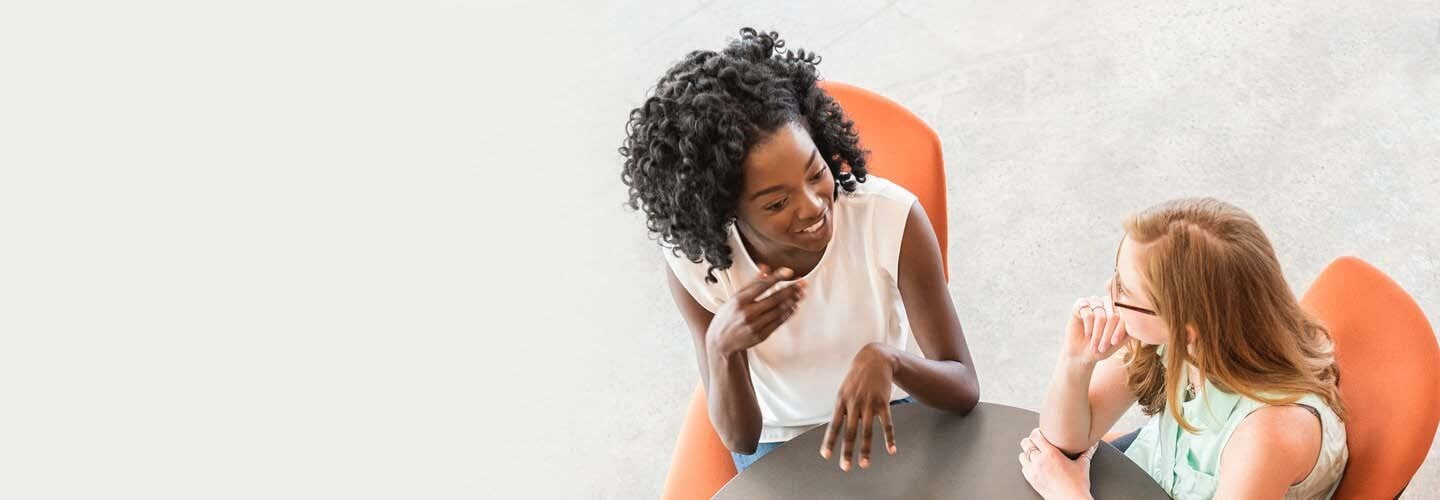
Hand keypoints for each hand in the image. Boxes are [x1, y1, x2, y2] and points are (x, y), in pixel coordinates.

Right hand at [705, 264, 806, 356]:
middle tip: (802, 283)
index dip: (776, 278)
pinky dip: (787, 313)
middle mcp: (747, 313)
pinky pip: (778, 322)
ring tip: (801, 293)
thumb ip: (751, 283)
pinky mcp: (761, 335)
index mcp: (739, 300)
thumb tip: (765, 268)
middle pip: (774, 298)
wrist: (721, 341)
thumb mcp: (735, 297)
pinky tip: (793, 306)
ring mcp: (755, 325)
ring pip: (778, 311)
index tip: (789, 271)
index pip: (761, 286)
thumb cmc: (728, 316)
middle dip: (791, 289)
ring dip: (792, 301)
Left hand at [820, 343, 897, 470]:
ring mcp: (869, 404)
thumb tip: (836, 428)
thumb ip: (842, 409)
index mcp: (841, 401)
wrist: (874, 359)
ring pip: (867, 431)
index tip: (826, 456)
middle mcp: (854, 404)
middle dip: (847, 451)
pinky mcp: (883, 403)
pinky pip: (886, 424)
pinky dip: (889, 438)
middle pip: (850, 432)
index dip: (829, 442)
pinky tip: (891, 449)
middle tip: (846, 467)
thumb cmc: (857, 377)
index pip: (833, 425)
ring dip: (865, 450)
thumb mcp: (844, 390)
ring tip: (864, 464)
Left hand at [1019, 428, 1095, 499]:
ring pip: (1022, 455)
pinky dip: (1027, 464)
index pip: (1035, 435)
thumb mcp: (1083, 465)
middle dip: (1031, 441)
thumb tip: (1094, 444)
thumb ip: (1087, 452)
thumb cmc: (1077, 485)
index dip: (1037, 432)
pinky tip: (1035, 465)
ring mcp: (1033, 471)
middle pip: (1026, 443)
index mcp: (1051, 454)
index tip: (1041, 433)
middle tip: (1038, 442)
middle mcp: (1039, 461)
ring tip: (1036, 453)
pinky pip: (1023, 467)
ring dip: (1028, 453)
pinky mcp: (1031, 480)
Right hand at [1063, 295, 1127, 366]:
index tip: (1115, 343)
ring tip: (1094, 345)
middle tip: (1102, 347)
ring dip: (1097, 334)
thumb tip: (1145, 327)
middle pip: (1113, 315)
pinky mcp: (1080, 304)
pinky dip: (1088, 327)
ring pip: (1100, 316)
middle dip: (1108, 334)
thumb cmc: (1102, 347)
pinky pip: (1087, 313)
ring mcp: (1093, 301)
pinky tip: (1087, 334)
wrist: (1082, 354)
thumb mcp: (1119, 342)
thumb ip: (1129, 332)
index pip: (1125, 315)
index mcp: (1119, 308)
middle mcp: (1107, 302)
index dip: (1120, 329)